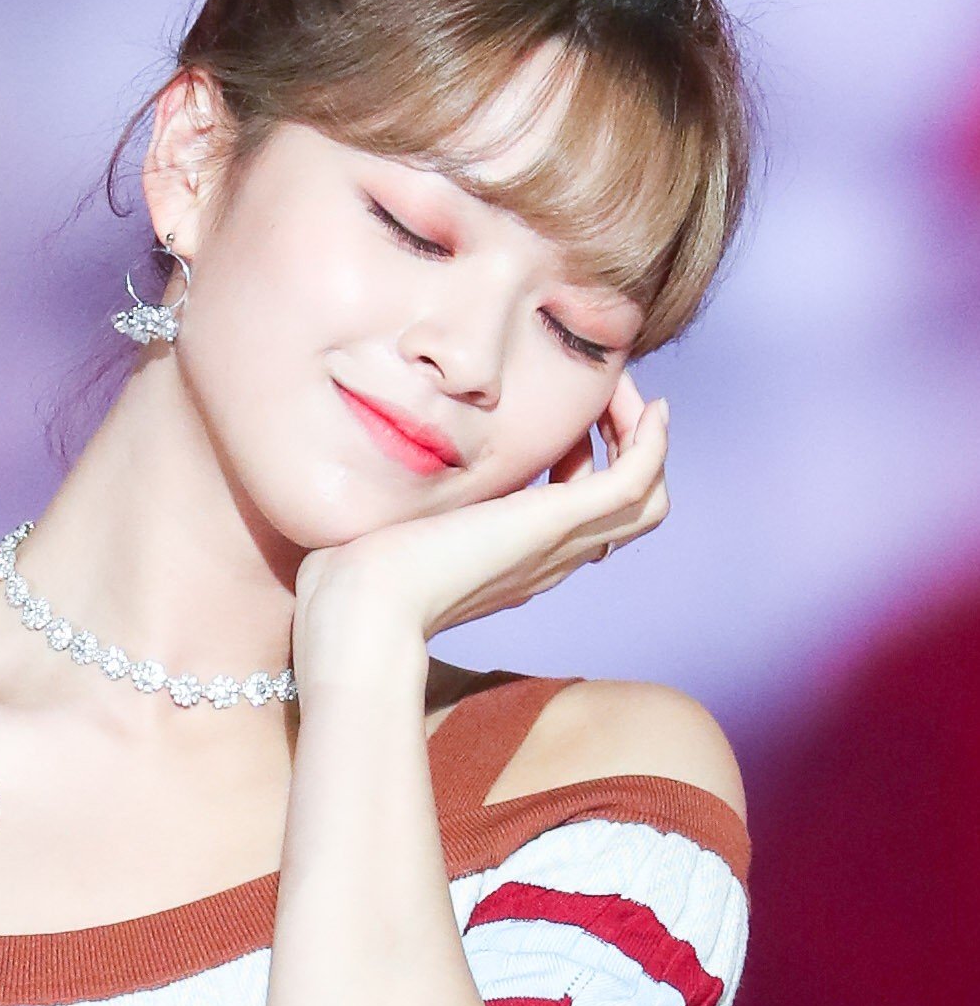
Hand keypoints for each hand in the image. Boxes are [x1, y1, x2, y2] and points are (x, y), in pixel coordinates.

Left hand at [293, 366, 668, 655]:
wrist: (358, 611)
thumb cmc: (354, 583)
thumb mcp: (390, 537)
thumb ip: (399, 517)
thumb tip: (375, 497)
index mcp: (513, 563)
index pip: (578, 521)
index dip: (586, 468)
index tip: (565, 430)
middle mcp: (546, 558)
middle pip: (626, 511)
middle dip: (624, 447)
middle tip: (607, 402)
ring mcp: (556, 541)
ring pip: (646, 498)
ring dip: (642, 438)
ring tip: (624, 395)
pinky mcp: (554, 520)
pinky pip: (636, 481)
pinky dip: (651, 442)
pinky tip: (649, 407)